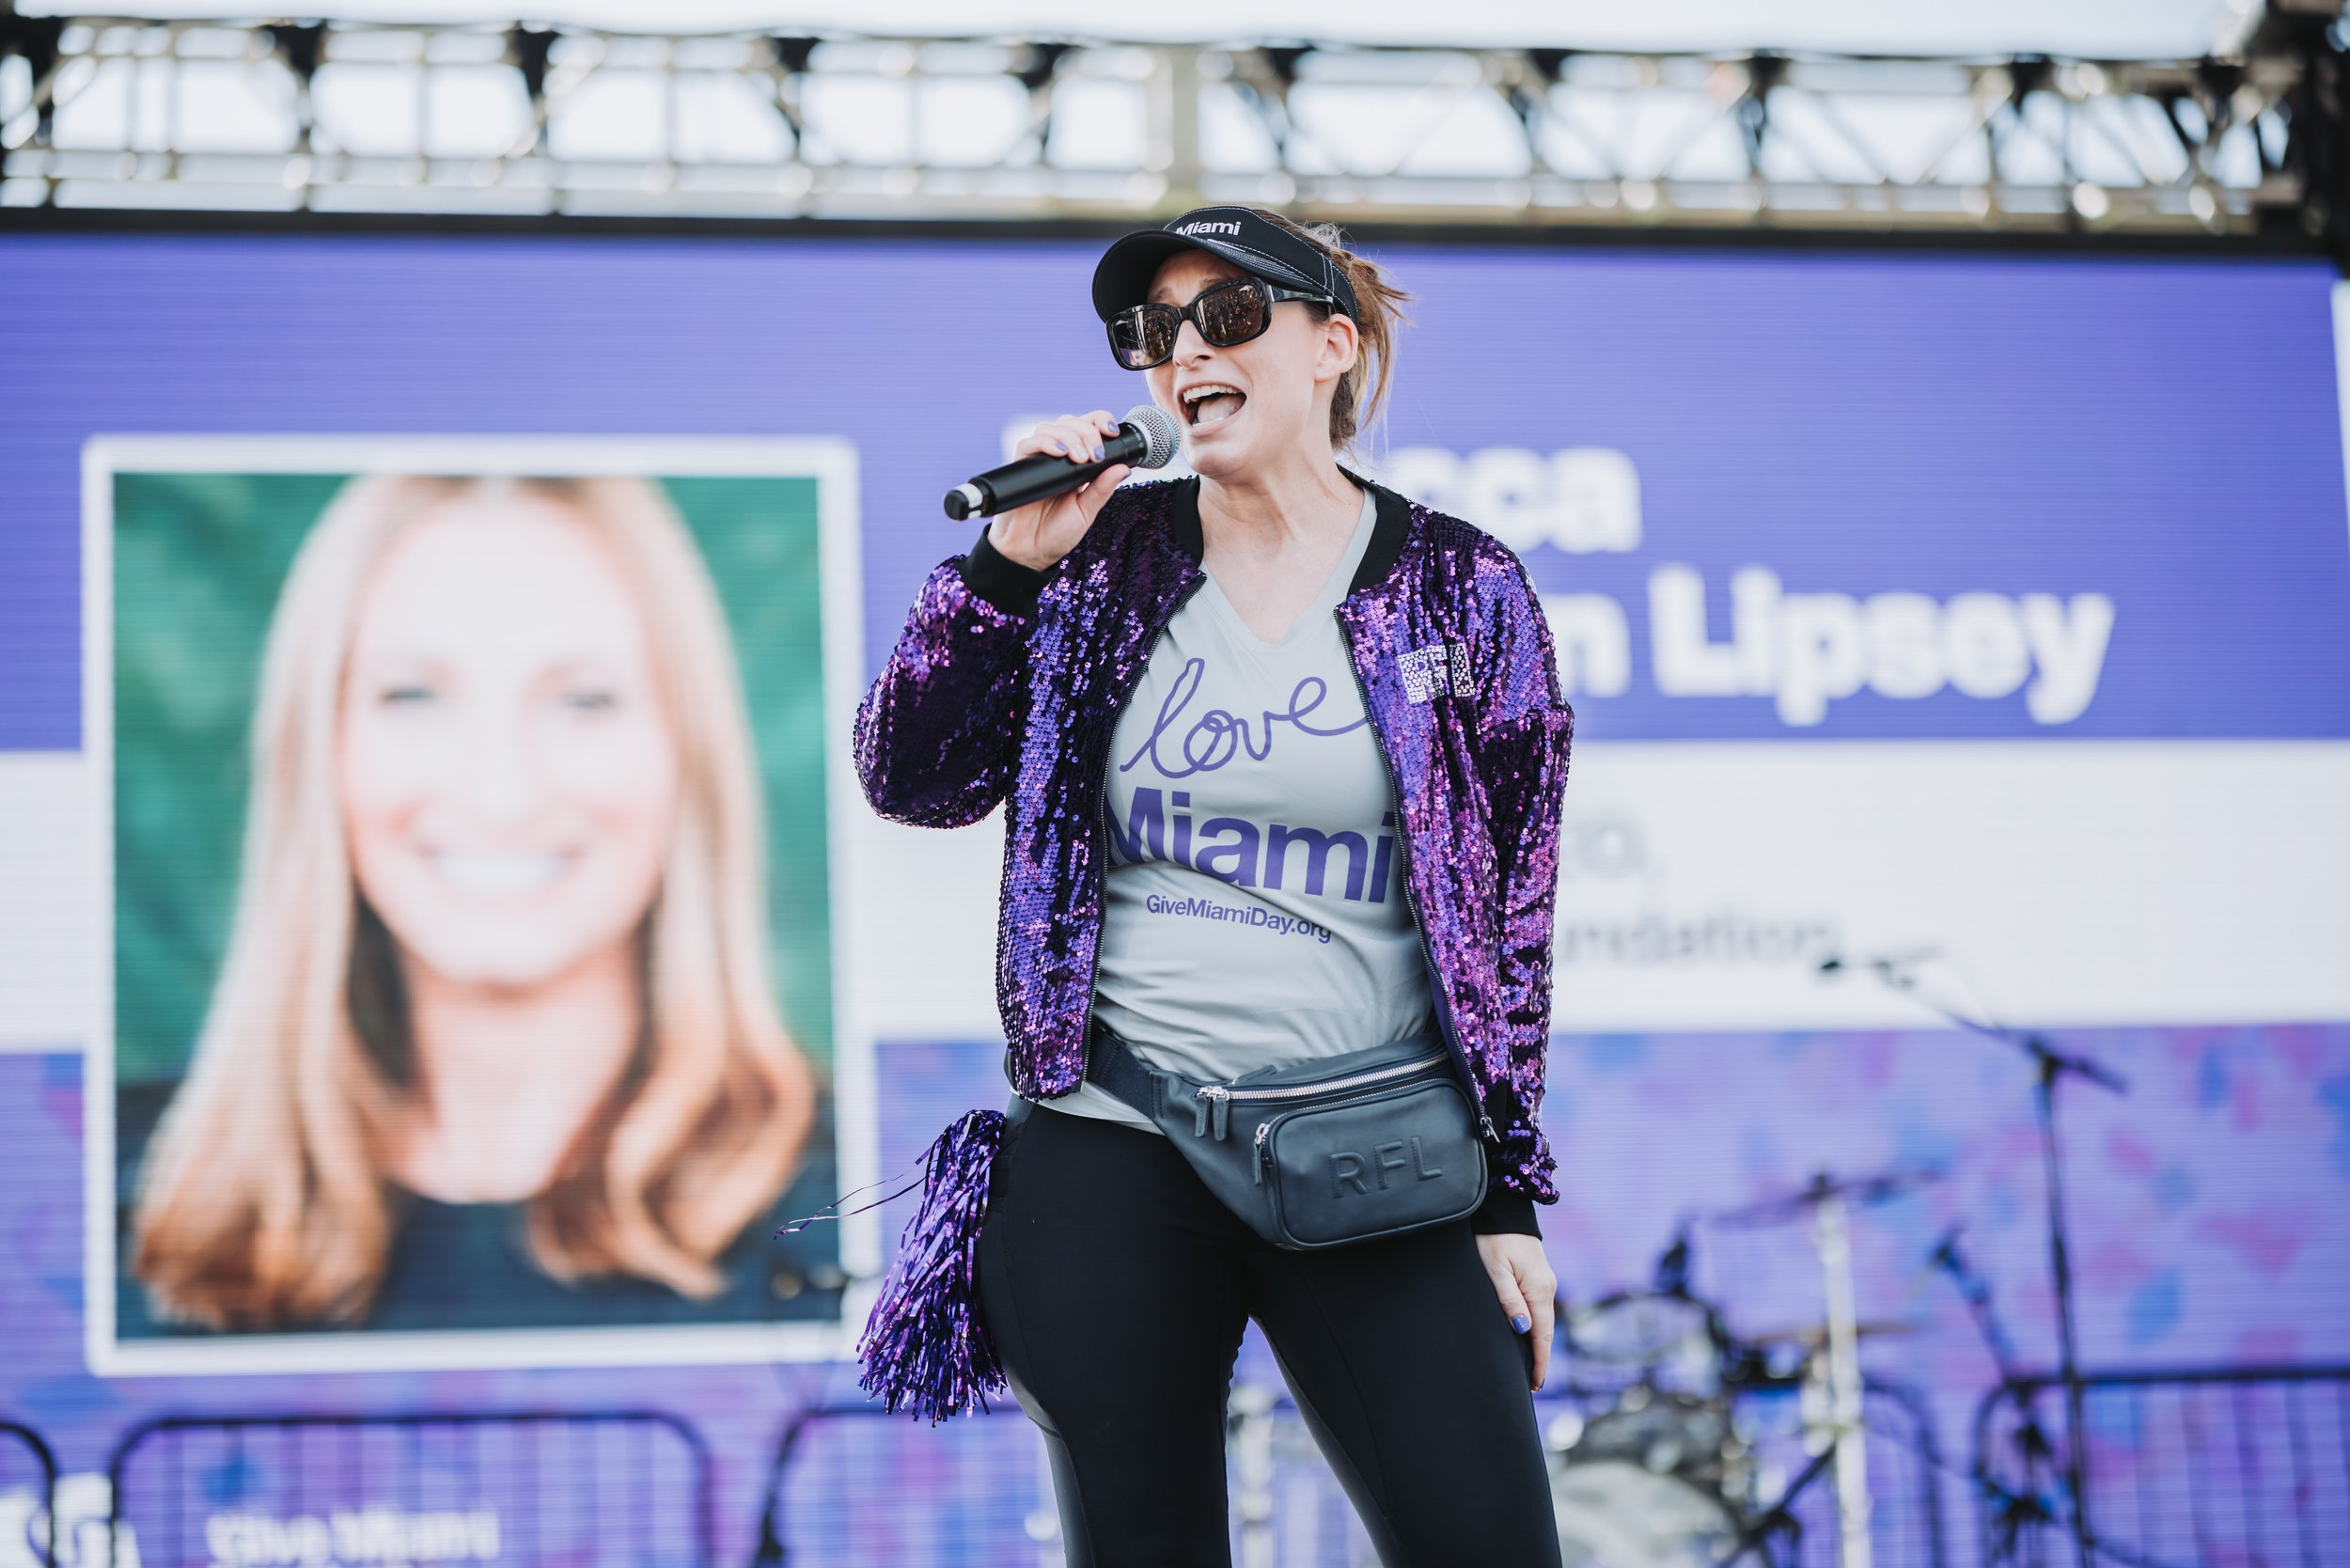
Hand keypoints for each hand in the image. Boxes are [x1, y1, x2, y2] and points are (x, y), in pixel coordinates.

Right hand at [987, 410, 1132, 571]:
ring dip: (1069, 436)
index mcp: (1076, 464)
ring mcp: (1038, 461)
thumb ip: (1102, 489)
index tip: (1111, 431)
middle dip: (1087, 432)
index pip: (1086, 427)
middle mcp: (1057, 457)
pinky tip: (1060, 453)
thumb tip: (1124, 468)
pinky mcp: (1019, 467)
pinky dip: (1046, 442)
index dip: (1099, 421)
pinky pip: (1028, 444)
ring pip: (1050, 428)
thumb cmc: (1057, 534)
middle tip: (1095, 455)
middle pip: (1069, 422)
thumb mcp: (1087, 511)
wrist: (1030, 553)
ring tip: (1080, 459)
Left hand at [1476, 1232, 1556, 1391]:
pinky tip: (1527, 1336)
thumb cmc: (1493, 1239)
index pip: (1542, 1335)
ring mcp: (1544, 1282)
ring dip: (1537, 1344)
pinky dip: (1535, 1327)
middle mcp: (1547, 1287)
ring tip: (1529, 1368)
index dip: (1540, 1362)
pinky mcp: (1537, 1277)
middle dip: (1540, 1358)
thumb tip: (1523, 1329)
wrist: (1503, 1210)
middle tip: (1531, 1385)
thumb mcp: (1495, 1270)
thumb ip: (1509, 1300)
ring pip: (1543, 1320)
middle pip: (1546, 1331)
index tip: (1535, 1385)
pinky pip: (1539, 1308)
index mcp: (1539, 1289)